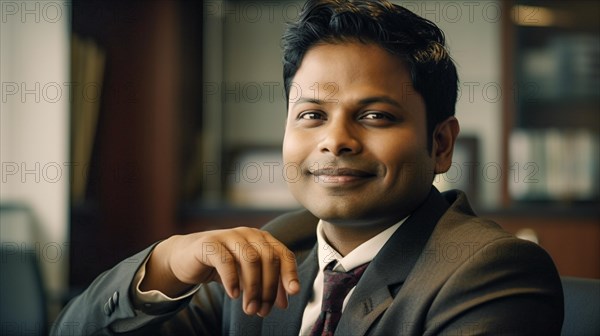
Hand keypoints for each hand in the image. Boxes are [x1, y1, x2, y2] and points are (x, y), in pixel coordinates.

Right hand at [140, 227, 299, 316]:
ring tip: (249, 308)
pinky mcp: (209, 243)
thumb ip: (266, 284)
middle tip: (263, 310)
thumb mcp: (247, 275)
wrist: (186, 258)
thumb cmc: (221, 266)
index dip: (290, 274)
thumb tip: (284, 303)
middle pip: (269, 258)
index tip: (293, 294)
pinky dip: (233, 280)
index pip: (283, 254)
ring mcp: (229, 236)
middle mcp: (248, 234)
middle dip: (269, 288)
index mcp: (261, 239)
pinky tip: (234, 295)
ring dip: (253, 288)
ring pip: (251, 259)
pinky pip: (226, 261)